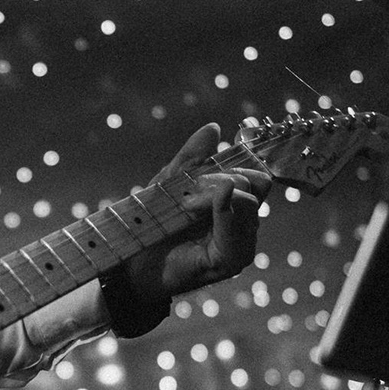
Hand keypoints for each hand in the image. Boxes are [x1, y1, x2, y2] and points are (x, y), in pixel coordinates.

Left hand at [120, 123, 271, 308]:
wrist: (131, 262)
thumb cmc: (153, 224)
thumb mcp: (171, 183)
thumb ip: (193, 157)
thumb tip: (214, 128)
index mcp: (235, 203)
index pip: (255, 173)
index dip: (235, 162)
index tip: (201, 167)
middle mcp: (244, 223)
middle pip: (257, 183)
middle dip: (223, 177)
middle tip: (189, 190)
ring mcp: (241, 243)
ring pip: (249, 203)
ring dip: (214, 195)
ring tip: (185, 205)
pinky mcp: (232, 261)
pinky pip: (239, 231)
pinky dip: (222, 212)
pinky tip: (197, 208)